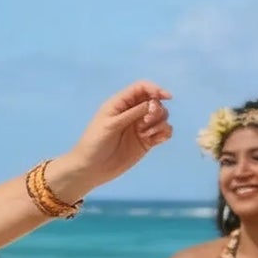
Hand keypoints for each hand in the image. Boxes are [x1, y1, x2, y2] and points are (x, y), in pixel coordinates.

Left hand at [59, 82, 172, 196]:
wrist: (91, 168)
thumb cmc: (95, 143)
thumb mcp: (112, 124)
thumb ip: (134, 112)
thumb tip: (154, 102)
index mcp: (120, 104)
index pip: (142, 88)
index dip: (156, 89)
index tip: (166, 97)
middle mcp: (132, 113)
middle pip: (155, 102)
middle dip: (156, 109)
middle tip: (145, 123)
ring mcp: (140, 127)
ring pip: (162, 116)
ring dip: (159, 122)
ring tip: (145, 134)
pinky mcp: (146, 141)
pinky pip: (163, 132)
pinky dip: (164, 133)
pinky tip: (155, 140)